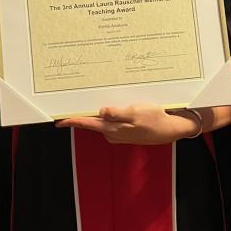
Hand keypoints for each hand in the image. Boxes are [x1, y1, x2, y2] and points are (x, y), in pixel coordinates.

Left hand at [56, 103, 230, 144]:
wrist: (171, 129)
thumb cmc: (155, 120)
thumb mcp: (136, 112)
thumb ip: (117, 113)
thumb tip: (101, 112)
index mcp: (112, 128)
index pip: (87, 123)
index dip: (72, 121)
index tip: (59, 120)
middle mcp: (112, 132)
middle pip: (92, 121)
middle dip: (83, 112)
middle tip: (73, 101)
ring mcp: (119, 132)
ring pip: (103, 119)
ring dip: (98, 110)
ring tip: (93, 98)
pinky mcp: (125, 129)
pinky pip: (113, 119)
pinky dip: (110, 112)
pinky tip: (114, 105)